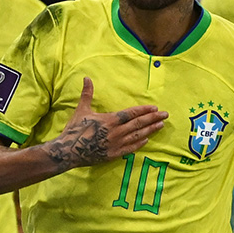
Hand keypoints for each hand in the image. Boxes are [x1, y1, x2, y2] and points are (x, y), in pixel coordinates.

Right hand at [48, 77, 167, 168]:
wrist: (68, 151)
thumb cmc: (75, 129)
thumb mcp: (81, 109)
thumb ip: (87, 94)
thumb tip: (86, 78)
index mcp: (109, 119)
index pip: (131, 114)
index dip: (144, 110)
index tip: (155, 108)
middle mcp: (116, 132)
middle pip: (138, 124)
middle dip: (153, 119)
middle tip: (165, 115)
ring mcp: (116, 144)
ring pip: (137, 136)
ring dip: (150, 130)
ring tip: (161, 125)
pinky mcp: (113, 154)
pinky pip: (130, 149)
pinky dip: (139, 143)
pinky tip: (147, 139)